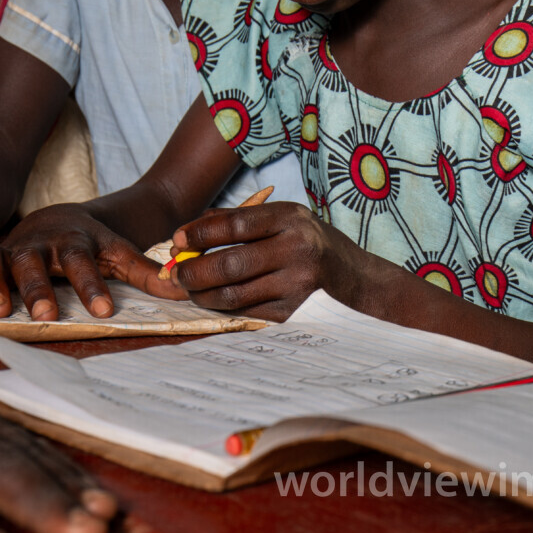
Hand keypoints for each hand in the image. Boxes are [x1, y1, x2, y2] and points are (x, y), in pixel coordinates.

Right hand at [0, 204, 176, 321]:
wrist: (62, 218)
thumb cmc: (92, 244)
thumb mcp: (120, 253)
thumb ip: (147, 273)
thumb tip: (183, 289)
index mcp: (74, 240)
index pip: (83, 261)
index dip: (91, 284)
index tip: (104, 310)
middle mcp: (38, 243)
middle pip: (34, 261)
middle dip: (38, 287)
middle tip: (47, 315)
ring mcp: (9, 249)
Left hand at [169, 201, 371, 318]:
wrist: (356, 278)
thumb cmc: (309, 243)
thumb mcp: (283, 219)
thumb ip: (238, 220)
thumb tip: (186, 234)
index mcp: (291, 219)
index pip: (236, 225)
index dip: (200, 233)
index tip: (178, 239)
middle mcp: (298, 249)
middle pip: (231, 263)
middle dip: (194, 270)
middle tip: (176, 272)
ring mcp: (298, 284)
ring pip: (233, 295)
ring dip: (202, 294)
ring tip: (190, 288)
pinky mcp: (294, 313)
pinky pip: (246, 313)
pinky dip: (222, 308)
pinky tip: (213, 300)